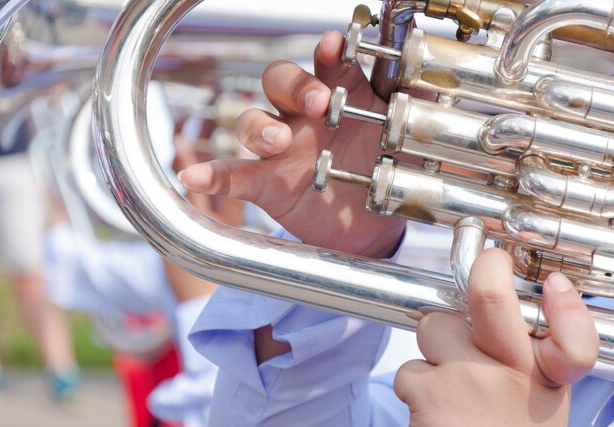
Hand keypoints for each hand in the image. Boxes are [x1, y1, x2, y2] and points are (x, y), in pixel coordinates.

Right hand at [177, 31, 405, 257]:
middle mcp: (306, 116)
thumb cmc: (384, 173)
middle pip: (281, 82)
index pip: (328, 66)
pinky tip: (193, 179)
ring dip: (258, 126)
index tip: (336, 46)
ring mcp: (282, 149)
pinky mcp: (266, 182)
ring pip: (253, 121)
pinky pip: (234, 174)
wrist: (370, 224)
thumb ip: (418, 110)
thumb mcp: (407, 142)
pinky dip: (213, 176)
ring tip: (276, 142)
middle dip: (294, 86)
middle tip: (317, 103)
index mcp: (341, 99)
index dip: (329, 53)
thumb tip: (441, 79)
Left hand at [394, 249, 597, 425]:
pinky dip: (416, 385)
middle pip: (490, 300)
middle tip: (488, 265)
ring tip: (452, 382)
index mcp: (547, 386)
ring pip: (436, 328)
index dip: (567, 308)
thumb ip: (528, 361)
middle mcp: (513, 379)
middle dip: (484, 273)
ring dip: (436, 348)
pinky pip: (410, 368)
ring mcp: (469, 382)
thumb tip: (530, 303)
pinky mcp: (428, 393)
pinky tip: (434, 410)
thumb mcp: (534, 405)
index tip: (556, 286)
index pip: (574, 342)